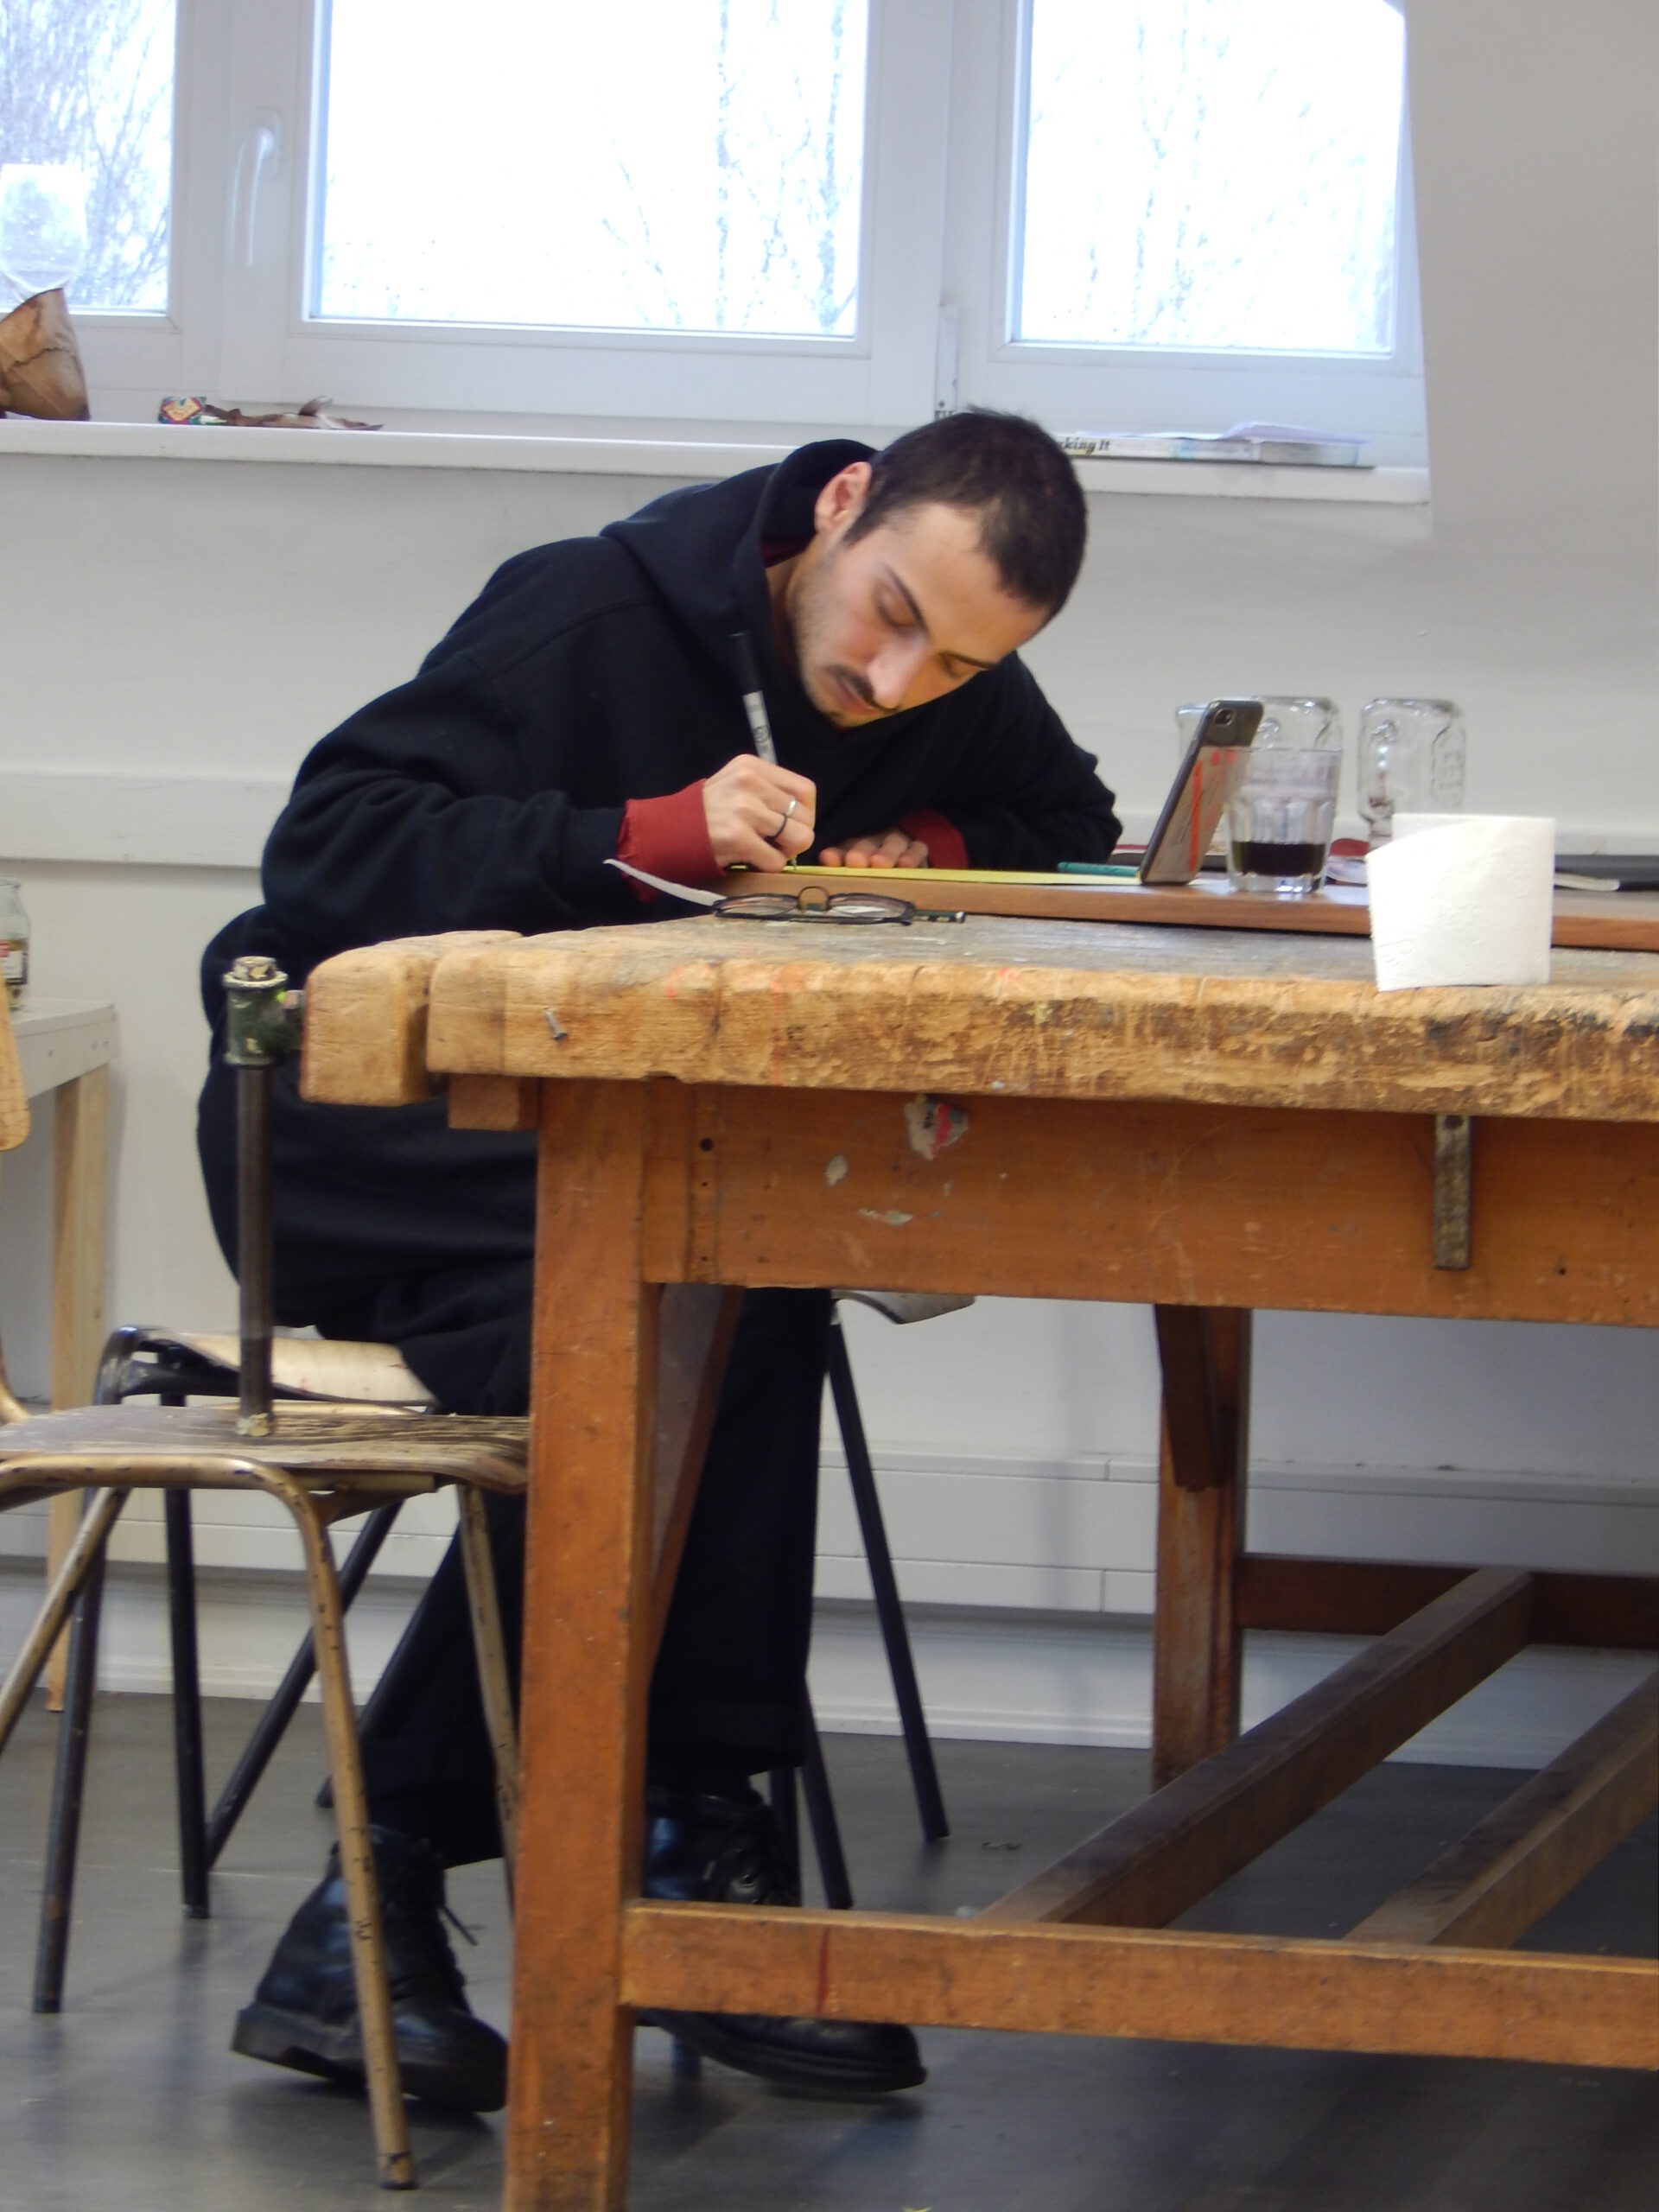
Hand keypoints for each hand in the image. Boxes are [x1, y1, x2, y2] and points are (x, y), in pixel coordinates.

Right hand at [702, 756, 816, 871]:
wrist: (668, 830)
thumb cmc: (706, 811)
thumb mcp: (735, 783)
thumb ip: (767, 790)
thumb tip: (802, 815)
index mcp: (751, 766)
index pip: (805, 790)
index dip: (805, 812)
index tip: (791, 824)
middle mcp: (749, 782)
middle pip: (804, 816)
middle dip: (796, 835)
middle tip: (775, 842)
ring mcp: (743, 809)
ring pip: (798, 838)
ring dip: (784, 851)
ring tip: (764, 849)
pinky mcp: (738, 837)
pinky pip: (776, 860)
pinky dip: (769, 866)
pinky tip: (752, 859)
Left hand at [817, 830, 929, 868]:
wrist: (909, 866)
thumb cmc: (875, 879)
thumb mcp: (856, 876)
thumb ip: (840, 872)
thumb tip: (824, 869)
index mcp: (855, 846)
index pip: (844, 847)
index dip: (836, 853)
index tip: (828, 859)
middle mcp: (876, 841)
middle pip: (868, 842)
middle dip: (861, 851)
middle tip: (855, 861)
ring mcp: (899, 843)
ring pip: (893, 842)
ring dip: (886, 852)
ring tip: (879, 864)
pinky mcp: (918, 850)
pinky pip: (918, 848)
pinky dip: (912, 855)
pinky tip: (905, 865)